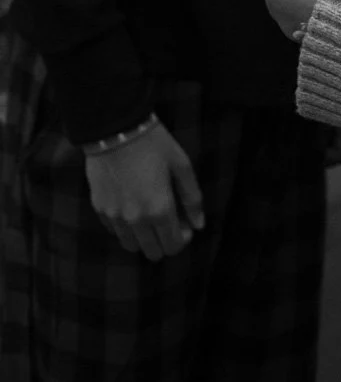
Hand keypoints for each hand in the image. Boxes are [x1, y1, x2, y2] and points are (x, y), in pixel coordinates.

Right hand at [85, 120, 204, 261]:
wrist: (115, 128)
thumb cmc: (154, 143)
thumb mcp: (181, 165)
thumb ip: (192, 198)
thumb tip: (199, 224)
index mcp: (159, 209)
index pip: (173, 246)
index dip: (182, 239)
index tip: (184, 224)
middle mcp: (136, 219)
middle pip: (152, 253)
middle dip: (164, 242)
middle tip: (168, 221)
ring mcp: (115, 216)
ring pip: (131, 246)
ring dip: (143, 237)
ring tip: (149, 213)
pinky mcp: (100, 209)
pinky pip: (115, 230)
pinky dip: (125, 226)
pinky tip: (131, 204)